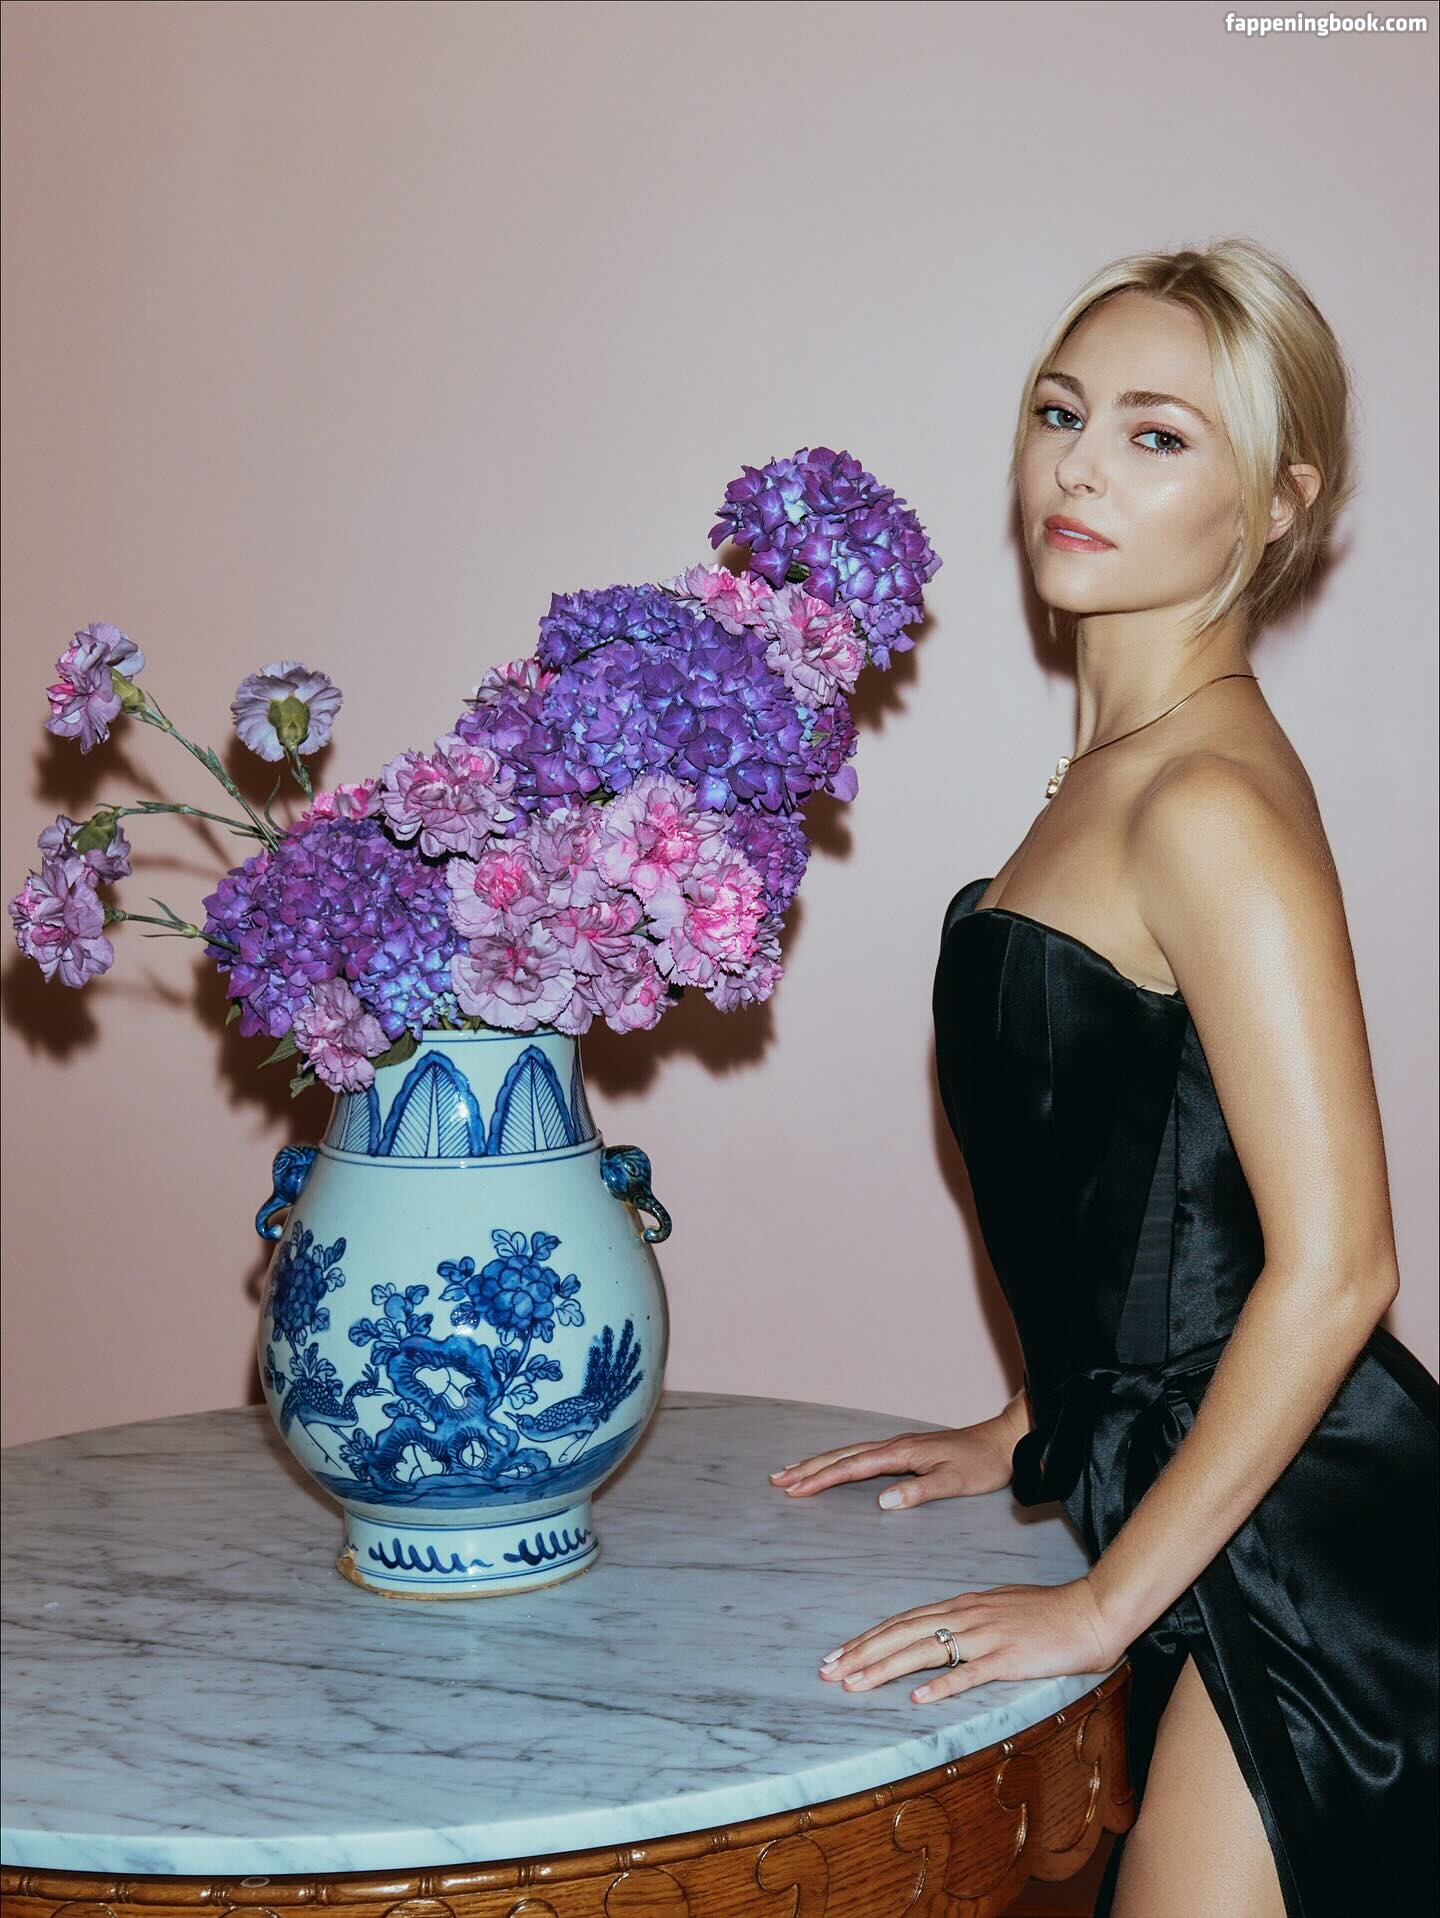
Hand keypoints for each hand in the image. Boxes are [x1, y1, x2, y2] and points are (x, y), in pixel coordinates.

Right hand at [769, 1416, 1015, 1508]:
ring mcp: (898, 1446)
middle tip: (777, 1479)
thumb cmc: (981, 1464)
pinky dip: (839, 1460)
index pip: (852, 1467)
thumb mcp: (954, 1482)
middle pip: (842, 1456)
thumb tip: (882, 1501)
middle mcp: (894, 1446)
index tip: (796, 1489)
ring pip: (849, 1453)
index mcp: (901, 1453)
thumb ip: (918, 1492)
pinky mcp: (904, 1451)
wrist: (1002, 1441)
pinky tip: (834, 1466)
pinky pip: (861, 1455)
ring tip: (792, 1471)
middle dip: (809, 1467)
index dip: (822, 1479)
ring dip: (819, 1462)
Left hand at [816, 1577, 1120, 1704]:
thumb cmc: (1049, 1612)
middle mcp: (966, 1616)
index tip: (838, 1655)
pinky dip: (942, 1684)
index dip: (869, 1638)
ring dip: (885, 1667)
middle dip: (862, 1653)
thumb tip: (942, 1634)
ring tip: (854, 1683)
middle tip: (828, 1671)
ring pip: (925, 1651)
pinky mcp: (1009, 1657)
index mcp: (962, 1606)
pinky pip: (970, 1672)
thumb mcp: (999, 1608)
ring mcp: (986, 1636)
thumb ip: (969, 1620)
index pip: (903, 1622)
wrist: (1092, 1609)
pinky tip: (918, 1698)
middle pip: (903, 1634)